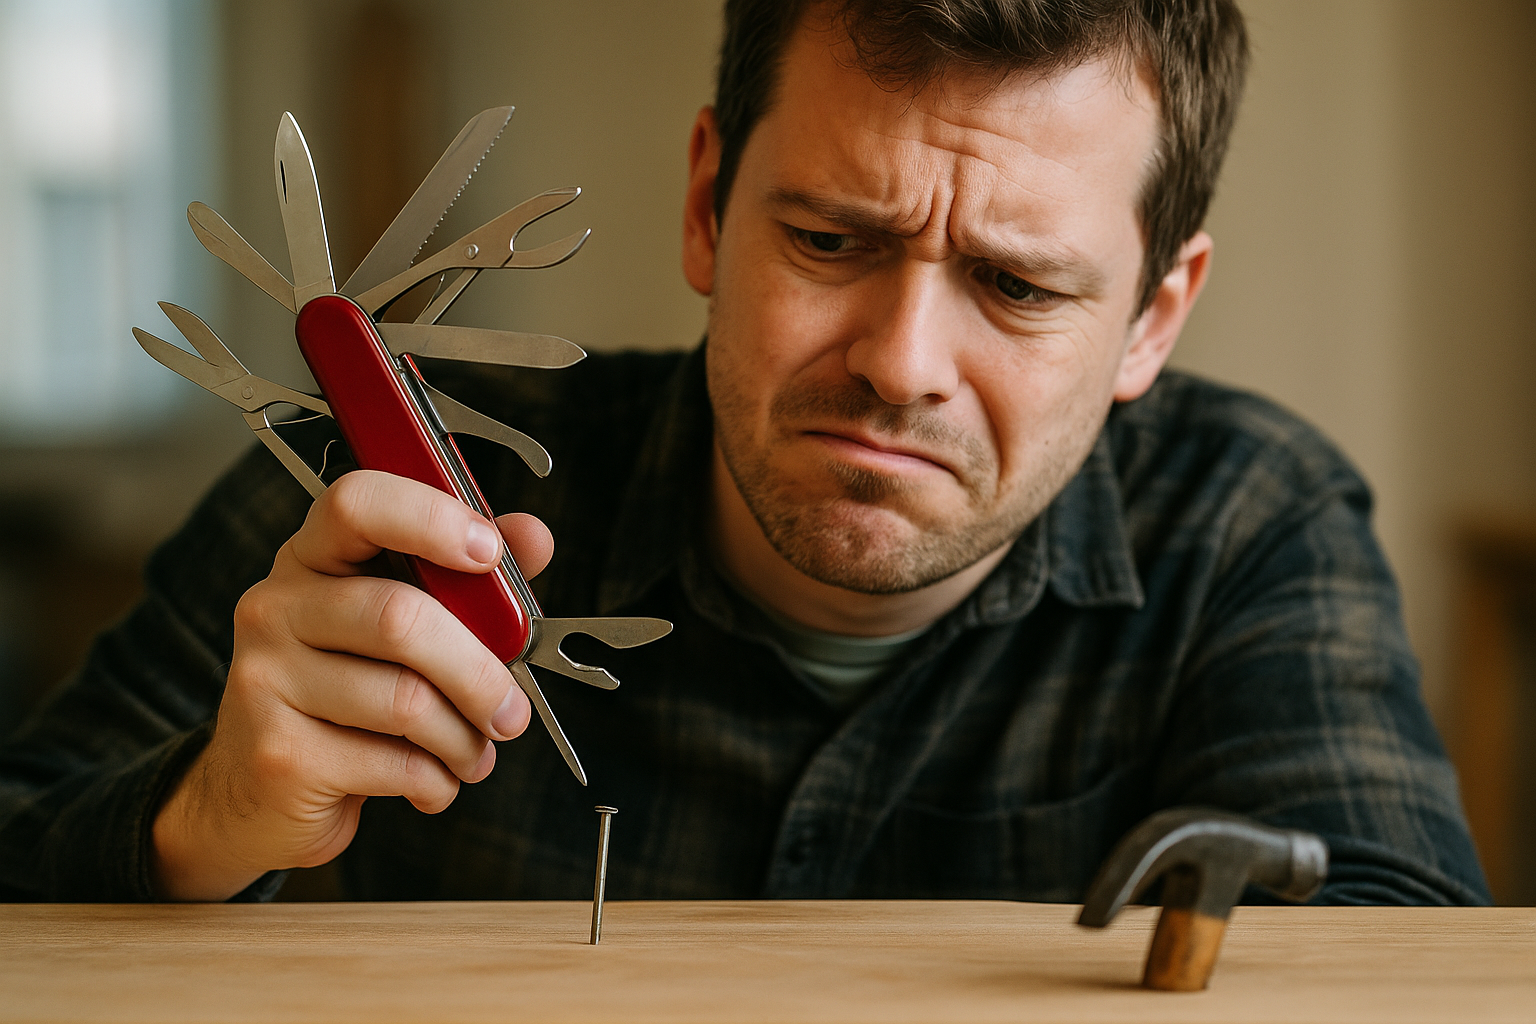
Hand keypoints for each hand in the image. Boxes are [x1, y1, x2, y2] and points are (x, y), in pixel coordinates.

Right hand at [151, 471, 553, 900]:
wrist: (257, 797)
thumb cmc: (345, 699)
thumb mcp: (407, 626)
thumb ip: (471, 580)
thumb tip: (532, 536)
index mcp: (313, 559)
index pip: (356, 504)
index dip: (430, 519)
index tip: (489, 552)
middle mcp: (277, 607)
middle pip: (400, 618)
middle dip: (479, 673)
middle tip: (512, 711)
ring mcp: (266, 680)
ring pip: (407, 700)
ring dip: (463, 739)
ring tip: (472, 754)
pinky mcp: (280, 753)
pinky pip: (394, 763)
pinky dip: (436, 780)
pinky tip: (431, 780)